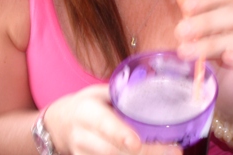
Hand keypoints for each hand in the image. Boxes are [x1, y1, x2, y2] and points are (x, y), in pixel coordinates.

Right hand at [46, 84, 179, 154]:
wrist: (58, 123)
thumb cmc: (86, 105)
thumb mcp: (99, 93)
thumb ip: (121, 93)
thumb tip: (154, 84)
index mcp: (87, 111)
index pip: (103, 124)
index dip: (119, 134)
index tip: (135, 143)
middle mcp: (82, 135)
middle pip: (112, 149)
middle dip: (146, 152)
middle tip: (174, 150)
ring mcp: (82, 154)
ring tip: (170, 153)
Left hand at [174, 0, 232, 122]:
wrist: (231, 97)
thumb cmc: (215, 66)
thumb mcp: (199, 45)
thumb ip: (191, 33)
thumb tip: (178, 23)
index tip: (186, 6)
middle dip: (205, 21)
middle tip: (180, 32)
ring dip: (211, 44)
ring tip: (188, 52)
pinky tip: (228, 58)